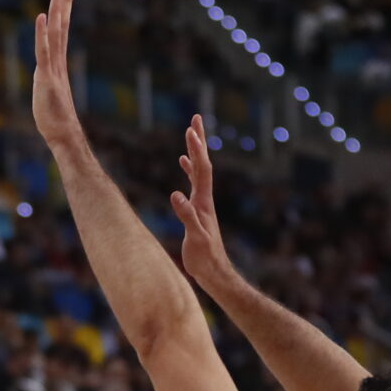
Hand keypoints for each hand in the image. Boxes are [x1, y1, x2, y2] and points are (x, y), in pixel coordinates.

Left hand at [30, 0, 87, 151]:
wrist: (63, 136)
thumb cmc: (56, 121)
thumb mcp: (49, 97)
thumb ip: (48, 85)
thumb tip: (48, 84)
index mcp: (58, 64)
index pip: (62, 32)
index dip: (64, 11)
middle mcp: (58, 62)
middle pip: (62, 27)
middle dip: (65, 3)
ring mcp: (53, 69)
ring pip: (56, 34)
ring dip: (57, 11)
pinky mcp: (46, 78)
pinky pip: (44, 51)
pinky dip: (42, 33)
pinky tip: (41, 16)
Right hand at [170, 116, 237, 294]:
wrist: (214, 272)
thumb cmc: (204, 257)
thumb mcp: (195, 237)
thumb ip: (186, 216)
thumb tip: (175, 195)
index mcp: (203, 202)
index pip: (201, 169)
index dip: (196, 149)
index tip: (191, 129)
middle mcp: (204, 198)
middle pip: (203, 163)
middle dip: (199, 141)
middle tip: (196, 118)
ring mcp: (202, 203)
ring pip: (198, 170)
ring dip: (194, 150)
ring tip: (190, 133)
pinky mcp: (197, 209)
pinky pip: (193, 182)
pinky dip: (188, 168)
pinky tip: (183, 162)